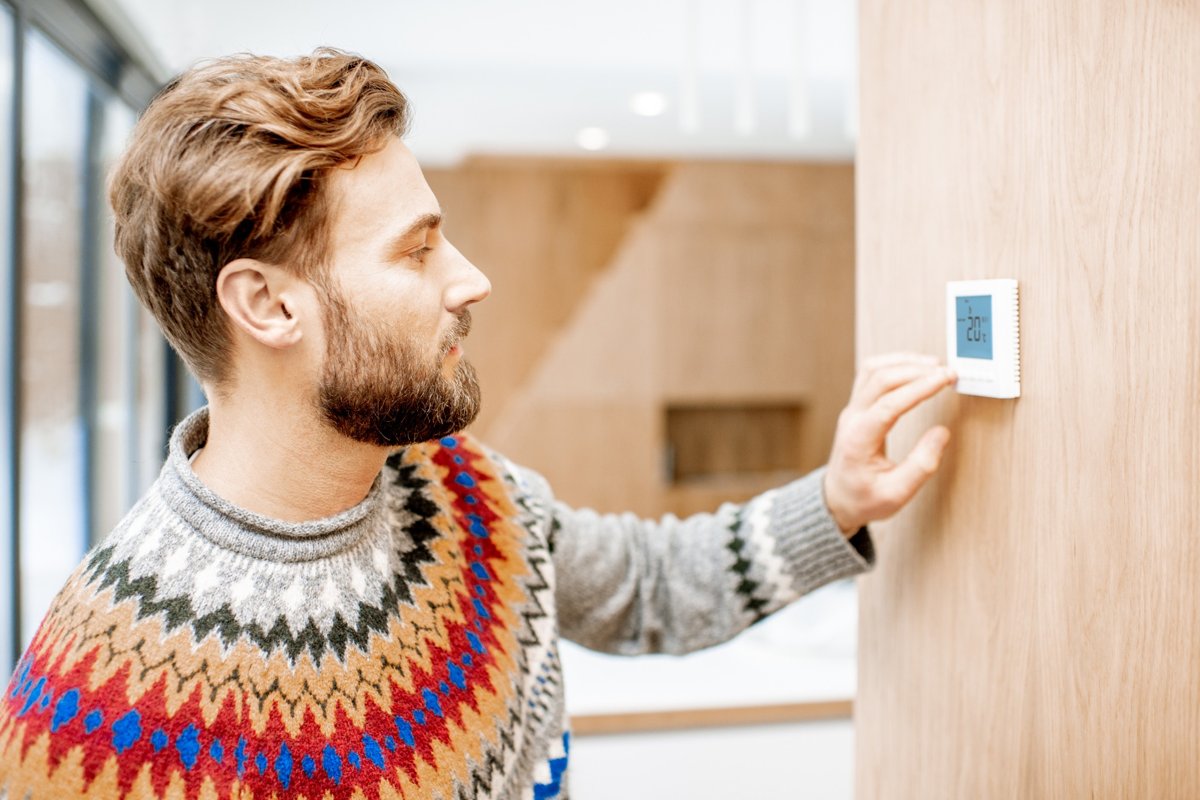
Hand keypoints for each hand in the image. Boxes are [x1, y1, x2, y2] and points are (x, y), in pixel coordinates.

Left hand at [823, 353, 956, 533]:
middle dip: (916, 370)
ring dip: (903, 362)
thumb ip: (921, 466)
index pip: (888, 403)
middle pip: (879, 379)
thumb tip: (942, 433)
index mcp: (858, 440)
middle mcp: (851, 419)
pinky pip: (870, 375)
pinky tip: (915, 368)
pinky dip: (894, 365)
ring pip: (872, 370)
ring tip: (934, 366)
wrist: (837, 499)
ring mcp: (851, 410)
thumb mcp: (896, 494)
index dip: (919, 388)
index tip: (945, 379)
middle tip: (948, 372)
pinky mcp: (856, 407)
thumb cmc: (864, 499)